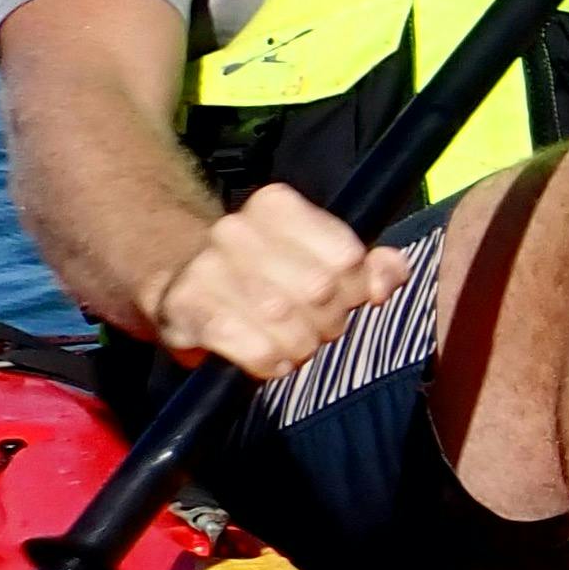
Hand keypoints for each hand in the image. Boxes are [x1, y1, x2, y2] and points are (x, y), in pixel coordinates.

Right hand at [147, 184, 414, 380]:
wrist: (175, 279)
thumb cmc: (263, 272)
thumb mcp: (316, 256)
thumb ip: (366, 264)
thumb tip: (393, 272)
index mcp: (275, 206)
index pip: (346, 256)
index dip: (356, 289)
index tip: (345, 299)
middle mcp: (236, 229)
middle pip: (319, 290)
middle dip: (330, 321)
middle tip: (319, 328)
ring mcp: (206, 268)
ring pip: (285, 321)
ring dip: (301, 345)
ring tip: (295, 345)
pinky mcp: (185, 309)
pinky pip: (252, 348)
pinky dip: (271, 362)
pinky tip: (271, 361)